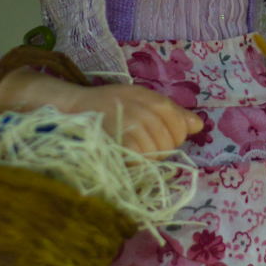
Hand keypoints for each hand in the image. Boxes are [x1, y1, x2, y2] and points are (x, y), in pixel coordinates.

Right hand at [0, 69, 203, 155]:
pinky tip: (121, 160)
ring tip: (125, 150)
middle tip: (134, 143)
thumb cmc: (104, 105)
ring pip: (155, 157)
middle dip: (157, 149)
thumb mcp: (140, 100)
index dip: (170, 136)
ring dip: (144, 160)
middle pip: (169, 145)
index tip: (152, 136)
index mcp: (151, 99)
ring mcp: (131, 128)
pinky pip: (139, 164)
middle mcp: (144, 110)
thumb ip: (171, 113)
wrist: (67, 110)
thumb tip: (198, 125)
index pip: (179, 128)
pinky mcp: (118, 146)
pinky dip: (133, 167)